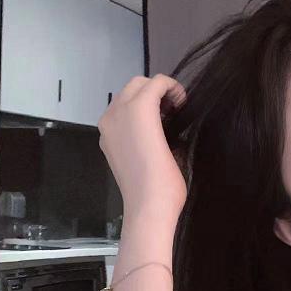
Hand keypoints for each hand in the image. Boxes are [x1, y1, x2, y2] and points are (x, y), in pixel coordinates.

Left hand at [97, 74, 186, 220]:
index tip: (184, 104)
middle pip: (136, 84)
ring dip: (142, 100)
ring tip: (161, 119)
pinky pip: (117, 116)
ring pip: (124, 98)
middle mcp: (117, 112)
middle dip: (156, 90)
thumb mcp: (178, 143)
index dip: (174, 88)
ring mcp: (107, 127)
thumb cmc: (168, 179)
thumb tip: (169, 118)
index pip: (156, 83)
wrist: (147, 208)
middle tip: (174, 108)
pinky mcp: (105, 141)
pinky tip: (146, 133)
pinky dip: (131, 115)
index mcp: (138, 109)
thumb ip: (171, 120)